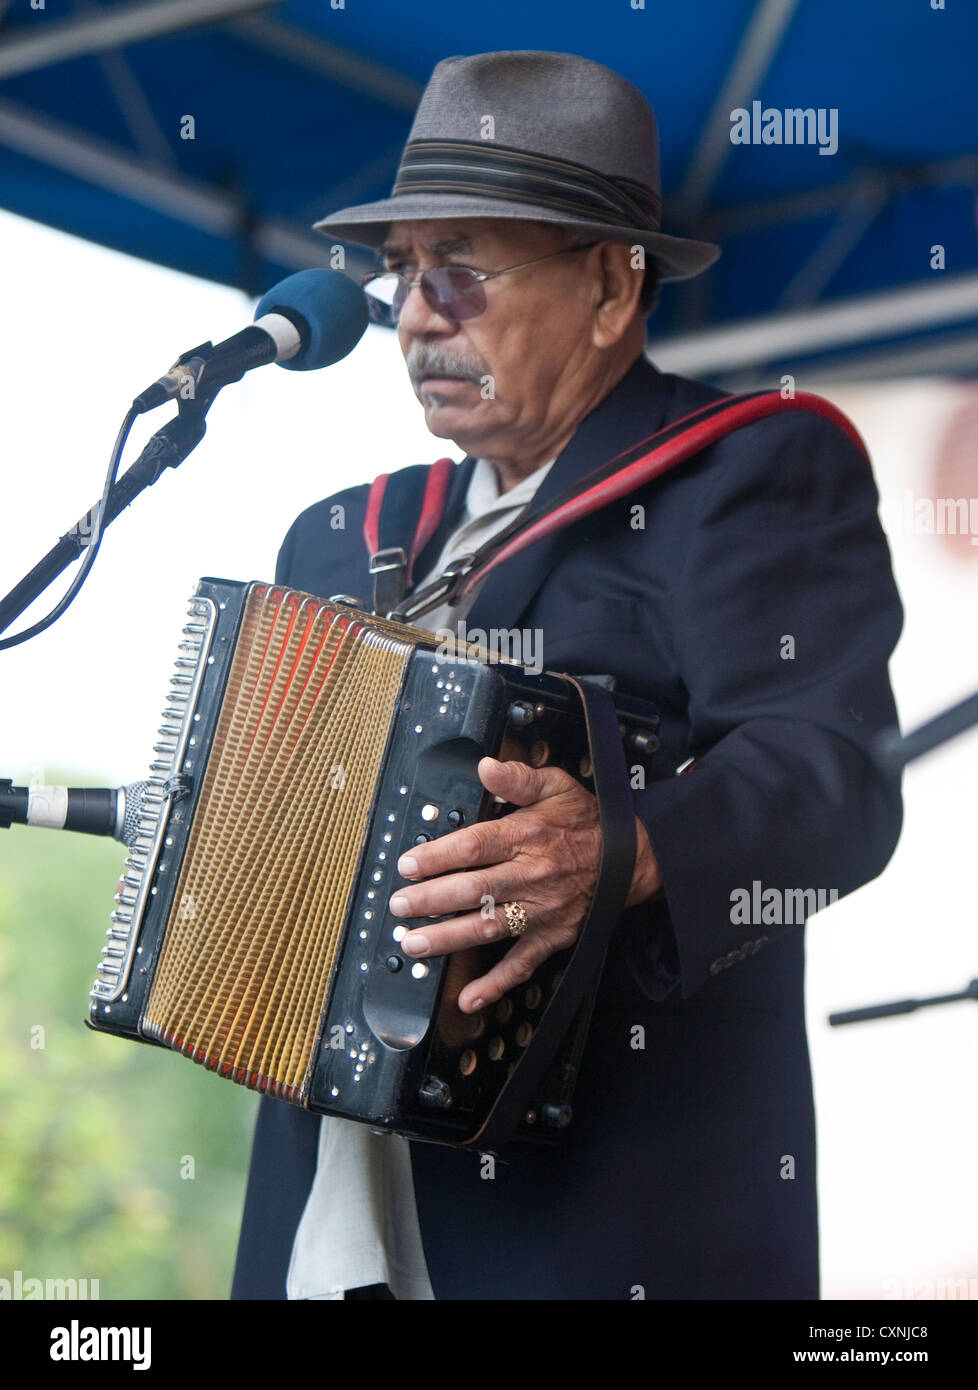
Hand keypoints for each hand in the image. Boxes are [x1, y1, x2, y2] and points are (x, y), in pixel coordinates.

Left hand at [389, 756, 661, 1011]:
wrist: (630, 858)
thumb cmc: (586, 822)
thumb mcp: (556, 786)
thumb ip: (518, 778)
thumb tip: (486, 766)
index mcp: (527, 837)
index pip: (474, 847)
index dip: (437, 857)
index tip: (408, 865)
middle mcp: (531, 876)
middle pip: (473, 890)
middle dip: (430, 900)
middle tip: (399, 906)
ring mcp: (540, 911)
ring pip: (488, 927)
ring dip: (448, 939)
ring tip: (415, 944)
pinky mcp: (552, 937)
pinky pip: (521, 965)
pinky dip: (494, 985)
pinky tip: (468, 999)